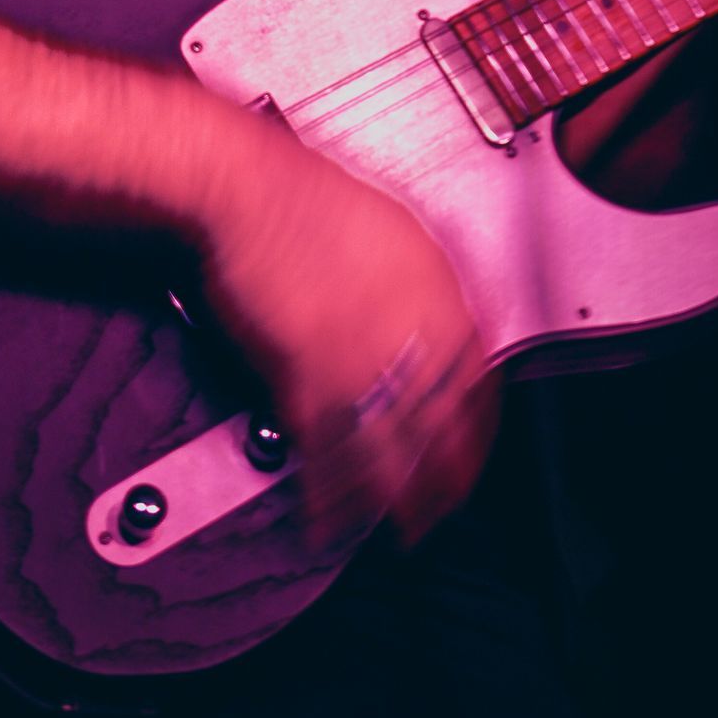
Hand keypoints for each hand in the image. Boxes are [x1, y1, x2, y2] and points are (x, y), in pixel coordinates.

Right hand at [196, 138, 496, 547]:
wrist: (243, 185)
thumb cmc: (300, 191)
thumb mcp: (385, 226)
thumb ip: (410, 283)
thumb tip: (414, 317)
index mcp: (434, 287)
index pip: (474, 378)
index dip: (474, 428)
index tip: (469, 453)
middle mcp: (407, 326)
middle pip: (438, 425)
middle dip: (441, 480)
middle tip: (439, 512)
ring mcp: (360, 354)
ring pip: (389, 447)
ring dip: (391, 499)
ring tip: (394, 532)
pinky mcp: (308, 373)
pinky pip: (327, 451)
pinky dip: (329, 494)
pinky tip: (329, 516)